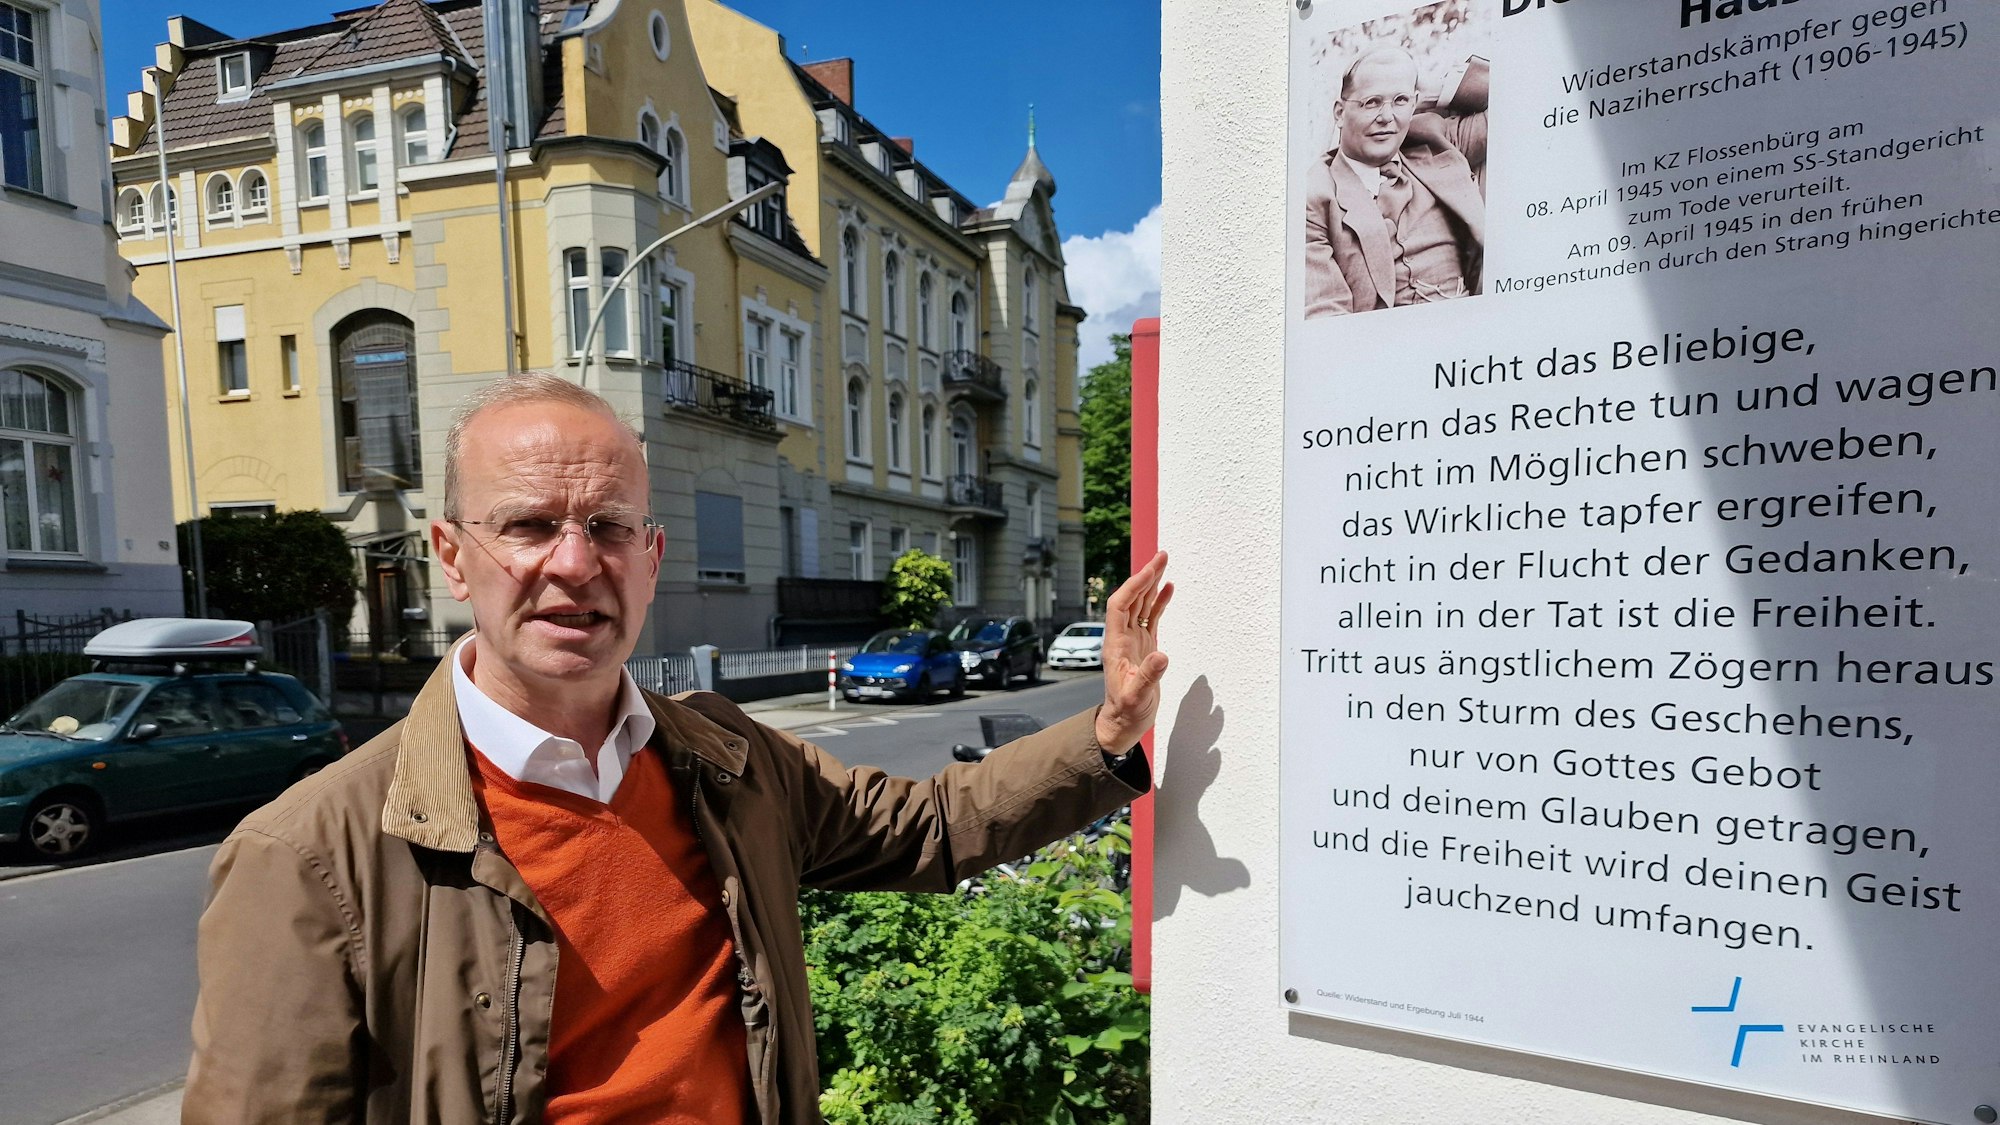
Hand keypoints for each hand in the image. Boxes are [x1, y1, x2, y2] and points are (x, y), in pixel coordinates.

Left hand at [1095, 551, 1172, 752]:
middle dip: (1145, 576)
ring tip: (1164, 563)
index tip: (1150, 571)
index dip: (1133, 587)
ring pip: (1141, 604)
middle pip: (1131, 599)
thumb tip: (1162, 656)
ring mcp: (1133, 640)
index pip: (1121, 606)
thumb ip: (1149, 677)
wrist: (1123, 723)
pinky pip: (1151, 618)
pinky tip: (1168, 589)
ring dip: (1151, 584)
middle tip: (1161, 556)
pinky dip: (1159, 602)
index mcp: (1115, 645)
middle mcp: (1122, 637)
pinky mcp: (1144, 646)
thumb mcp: (1136, 698)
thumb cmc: (1127, 712)